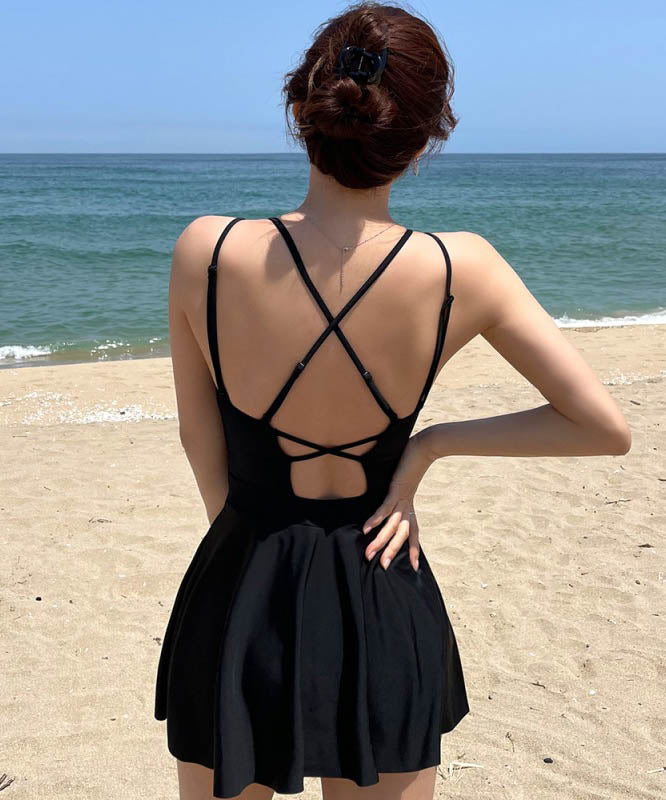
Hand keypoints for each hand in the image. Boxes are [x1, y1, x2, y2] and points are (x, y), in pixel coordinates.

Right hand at [361, 429, 434, 571]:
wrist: (425, 447)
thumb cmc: (413, 462)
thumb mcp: (405, 482)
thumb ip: (398, 491)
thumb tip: (393, 493)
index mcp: (410, 507)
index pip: (413, 533)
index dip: (414, 550)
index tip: (414, 567)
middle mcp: (407, 506)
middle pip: (401, 535)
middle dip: (392, 551)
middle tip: (384, 567)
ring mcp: (402, 500)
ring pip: (392, 526)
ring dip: (380, 541)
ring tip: (370, 554)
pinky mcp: (396, 490)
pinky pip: (385, 508)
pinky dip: (376, 518)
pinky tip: (366, 528)